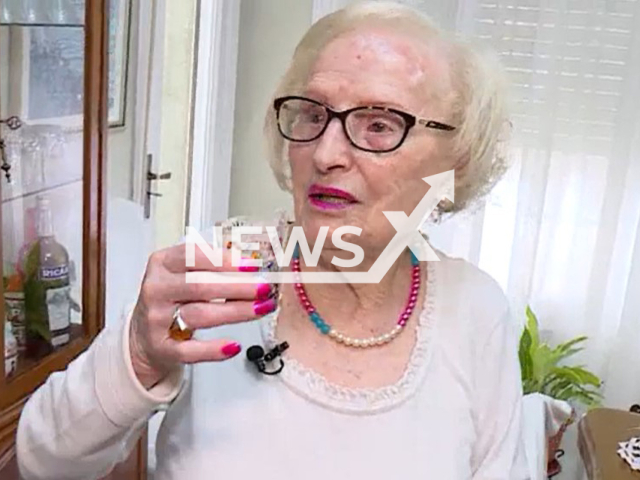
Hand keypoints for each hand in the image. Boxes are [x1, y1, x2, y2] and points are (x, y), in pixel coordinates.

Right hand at [129, 244, 276, 388]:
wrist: (143, 335)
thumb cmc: (172, 299)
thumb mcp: (184, 274)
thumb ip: (213, 266)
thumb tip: (252, 264)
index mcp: (163, 263)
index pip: (193, 256)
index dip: (225, 260)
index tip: (253, 264)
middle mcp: (157, 288)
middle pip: (200, 286)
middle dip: (238, 287)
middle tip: (265, 288)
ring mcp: (156, 319)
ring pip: (199, 314)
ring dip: (236, 311)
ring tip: (261, 308)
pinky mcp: (161, 347)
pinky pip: (189, 350)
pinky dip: (213, 349)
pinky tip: (234, 346)